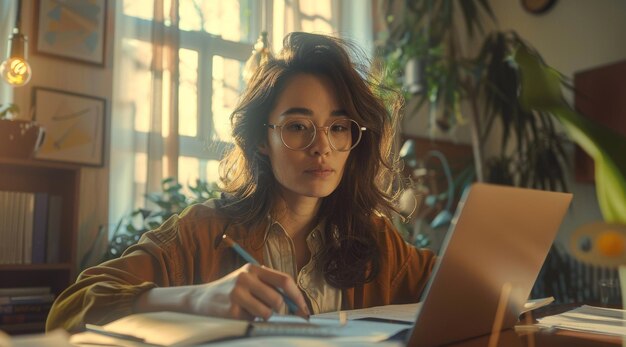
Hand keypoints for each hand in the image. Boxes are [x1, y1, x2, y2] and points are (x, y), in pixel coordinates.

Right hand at [188, 264, 309, 320]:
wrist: (200, 299)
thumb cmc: (231, 291)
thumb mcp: (248, 280)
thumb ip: (269, 286)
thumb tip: (297, 304)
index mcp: (253, 268)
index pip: (284, 280)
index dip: (297, 296)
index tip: (304, 309)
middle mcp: (245, 278)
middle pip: (278, 299)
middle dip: (283, 311)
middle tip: (279, 315)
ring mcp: (237, 294)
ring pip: (267, 313)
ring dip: (264, 317)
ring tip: (252, 312)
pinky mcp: (230, 310)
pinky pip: (253, 321)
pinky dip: (251, 321)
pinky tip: (239, 315)